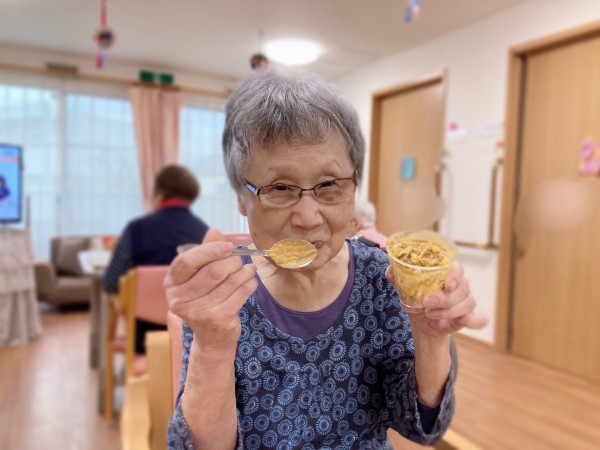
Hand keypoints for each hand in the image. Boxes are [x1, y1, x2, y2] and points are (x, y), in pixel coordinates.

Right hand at [164, 229, 257, 354]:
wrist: (211, 338)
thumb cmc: (205, 299)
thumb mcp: (199, 276)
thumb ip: (205, 253)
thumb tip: (214, 232)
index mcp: (171, 284)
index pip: (187, 262)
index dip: (209, 250)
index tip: (228, 246)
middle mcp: (179, 299)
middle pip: (212, 271)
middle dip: (232, 262)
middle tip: (240, 259)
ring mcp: (198, 312)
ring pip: (229, 281)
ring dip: (244, 271)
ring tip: (249, 269)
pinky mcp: (217, 320)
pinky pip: (241, 293)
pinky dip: (250, 283)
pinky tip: (251, 280)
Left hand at [385, 262, 487, 337]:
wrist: (422, 321)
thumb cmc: (416, 299)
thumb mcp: (405, 289)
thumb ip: (398, 279)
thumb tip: (389, 271)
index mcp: (446, 274)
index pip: (457, 268)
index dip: (454, 275)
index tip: (446, 284)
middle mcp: (460, 285)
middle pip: (462, 288)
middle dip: (445, 298)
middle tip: (427, 303)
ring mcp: (466, 301)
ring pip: (468, 303)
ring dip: (449, 311)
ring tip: (431, 314)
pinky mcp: (468, 317)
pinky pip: (479, 318)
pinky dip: (474, 321)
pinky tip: (462, 323)